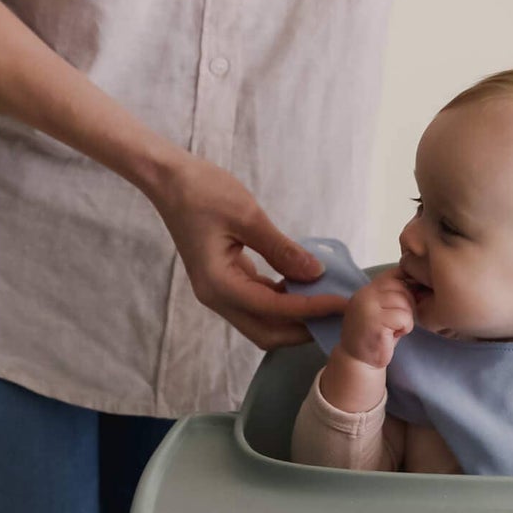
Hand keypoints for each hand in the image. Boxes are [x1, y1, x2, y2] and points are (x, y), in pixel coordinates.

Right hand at [146, 152, 347, 348]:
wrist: (170, 180)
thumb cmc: (204, 192)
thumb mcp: (248, 217)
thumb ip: (282, 249)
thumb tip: (316, 273)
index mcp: (218, 284)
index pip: (273, 309)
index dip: (310, 309)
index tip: (342, 304)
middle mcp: (216, 296)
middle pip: (265, 332)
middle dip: (302, 329)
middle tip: (338, 316)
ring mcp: (219, 291)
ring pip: (262, 320)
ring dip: (294, 317)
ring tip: (328, 303)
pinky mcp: (225, 281)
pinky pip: (258, 301)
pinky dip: (283, 300)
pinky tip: (307, 287)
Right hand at [338, 269, 415, 370]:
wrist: (359, 361)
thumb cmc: (377, 335)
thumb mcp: (383, 310)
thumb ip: (395, 295)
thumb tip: (420, 282)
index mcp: (367, 290)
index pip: (393, 274)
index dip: (408, 284)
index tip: (411, 298)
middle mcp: (365, 294)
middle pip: (402, 288)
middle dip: (408, 305)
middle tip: (399, 321)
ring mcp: (368, 307)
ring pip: (404, 302)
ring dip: (406, 318)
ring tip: (394, 328)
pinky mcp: (375, 322)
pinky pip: (404, 317)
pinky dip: (405, 328)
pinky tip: (394, 335)